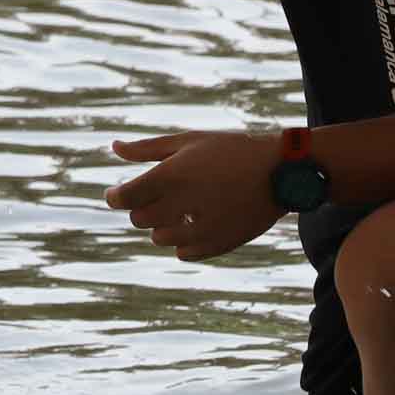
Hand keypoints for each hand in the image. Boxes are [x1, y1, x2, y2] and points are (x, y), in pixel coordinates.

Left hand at [103, 130, 283, 262]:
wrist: (279, 171)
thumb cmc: (230, 150)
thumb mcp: (188, 141)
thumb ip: (147, 149)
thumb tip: (114, 147)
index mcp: (172, 175)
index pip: (124, 198)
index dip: (114, 197)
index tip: (117, 194)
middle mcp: (183, 204)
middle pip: (139, 219)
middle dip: (141, 208)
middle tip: (156, 196)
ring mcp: (202, 227)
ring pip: (159, 238)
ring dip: (162, 225)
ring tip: (179, 208)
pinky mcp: (219, 244)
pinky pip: (184, 253)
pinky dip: (183, 242)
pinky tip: (194, 223)